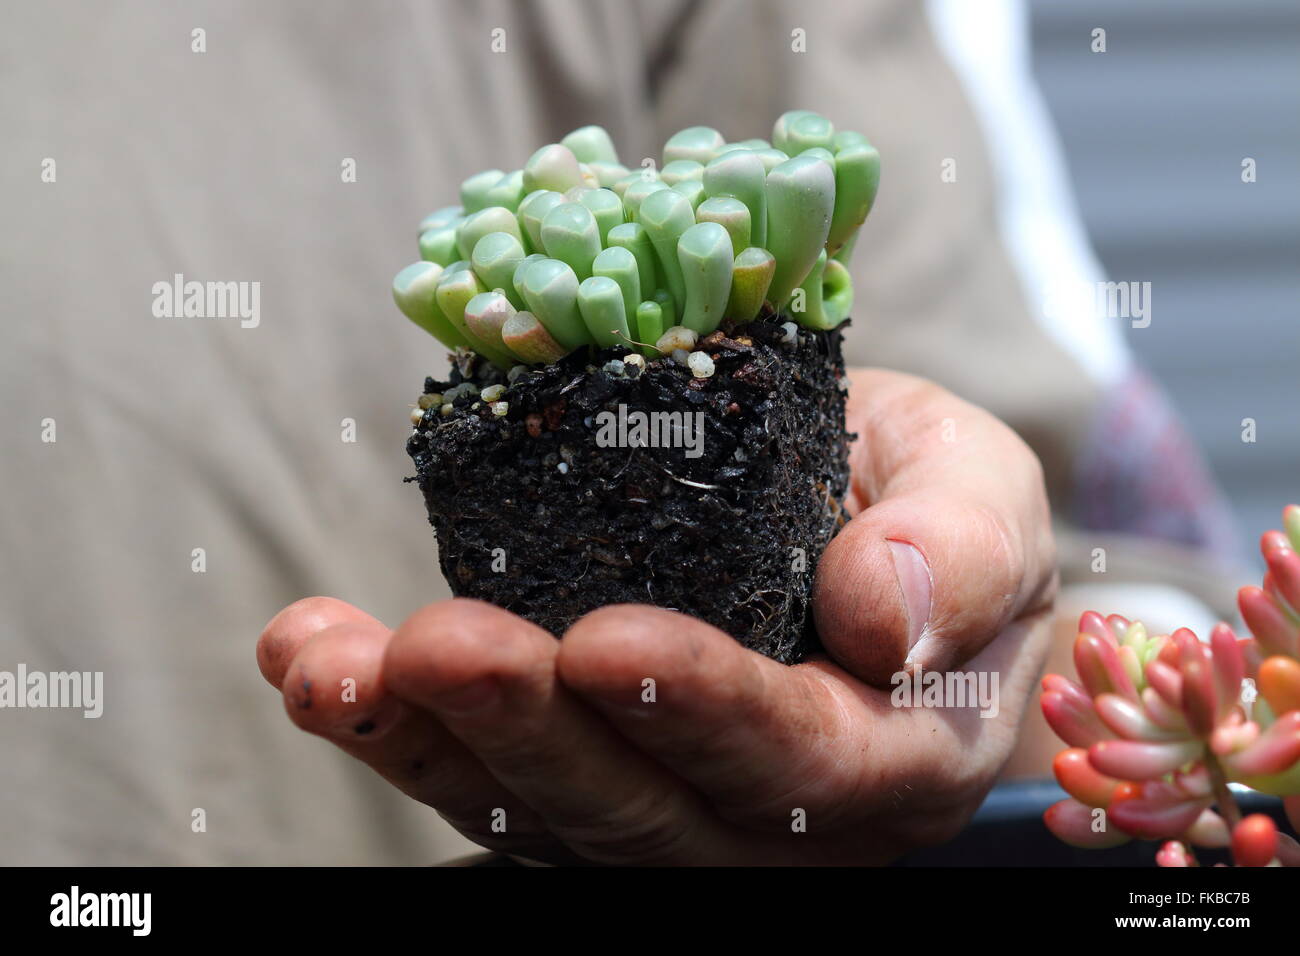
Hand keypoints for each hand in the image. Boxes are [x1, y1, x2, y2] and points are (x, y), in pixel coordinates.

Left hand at [258, 368, 1055, 863]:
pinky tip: (314, 663)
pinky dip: (393, 727)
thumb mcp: (988, 496)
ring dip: (425, 744)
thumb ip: (960, 551)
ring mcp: (669, 805)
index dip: (703, 711)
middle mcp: (773, 813)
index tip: (606, 645)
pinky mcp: (585, 772)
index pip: (797, 759)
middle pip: (643, 811)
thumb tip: (879, 609)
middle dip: (532, 732)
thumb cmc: (936, 513)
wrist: (880, 532)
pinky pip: (488, 777)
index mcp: (892, 753)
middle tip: (436, 646)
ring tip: (328, 663)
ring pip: (543, 814)